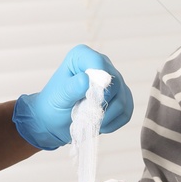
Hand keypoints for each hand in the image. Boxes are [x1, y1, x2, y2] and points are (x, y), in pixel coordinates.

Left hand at [12, 44, 132, 150]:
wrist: (55, 121)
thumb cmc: (54, 103)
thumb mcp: (59, 95)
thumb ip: (72, 87)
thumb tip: (87, 80)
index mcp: (83, 57)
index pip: (98, 63)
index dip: (98, 81)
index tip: (90, 97)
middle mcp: (102, 65)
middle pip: (114, 83)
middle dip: (99, 103)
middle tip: (83, 113)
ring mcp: (114, 82)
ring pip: (122, 100)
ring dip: (105, 117)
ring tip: (89, 121)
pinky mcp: (121, 98)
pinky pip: (126, 112)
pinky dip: (113, 123)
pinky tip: (99, 125)